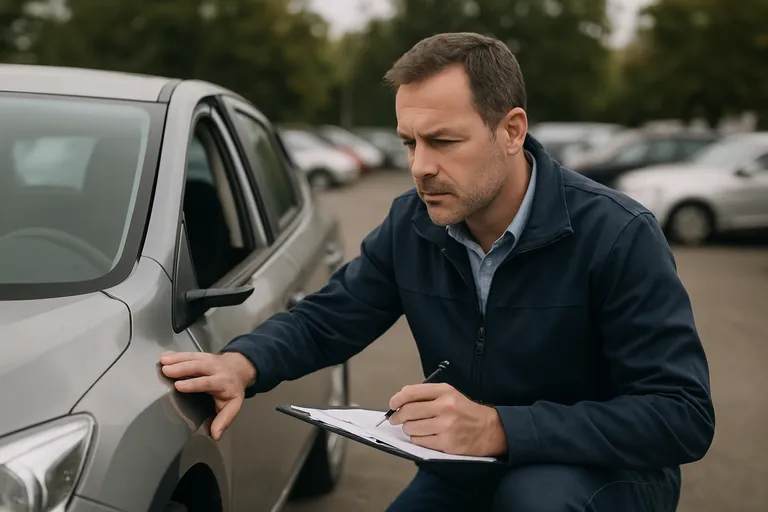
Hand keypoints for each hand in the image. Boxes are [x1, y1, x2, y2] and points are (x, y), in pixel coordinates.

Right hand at [159, 351, 256, 440]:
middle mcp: (215, 368)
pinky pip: (189, 354)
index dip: (193, 384)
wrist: (239, 368)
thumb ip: (224, 420)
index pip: (207, 382)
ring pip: (193, 358)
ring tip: (163, 362)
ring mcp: (208, 359)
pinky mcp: (201, 355)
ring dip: (177, 359)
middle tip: (166, 370)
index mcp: (222, 382)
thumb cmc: (232, 390)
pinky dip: (177, 354)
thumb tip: (215, 436)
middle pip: (199, 366)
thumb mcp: (232, 406)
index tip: (179, 386)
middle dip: (183, 368)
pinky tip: (165, 356)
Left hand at [388, 383, 507, 456]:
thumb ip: (427, 395)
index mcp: (445, 391)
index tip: (393, 404)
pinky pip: (420, 441)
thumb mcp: (450, 394)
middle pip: (408, 411)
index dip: (397, 399)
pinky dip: (417, 439)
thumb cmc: (467, 411)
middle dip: (397, 417)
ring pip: (411, 428)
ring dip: (408, 429)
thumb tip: (401, 400)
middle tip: (396, 419)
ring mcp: (445, 426)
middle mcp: (445, 407)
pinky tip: (424, 435)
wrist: (489, 429)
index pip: (411, 392)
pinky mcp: (446, 443)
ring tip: (414, 427)